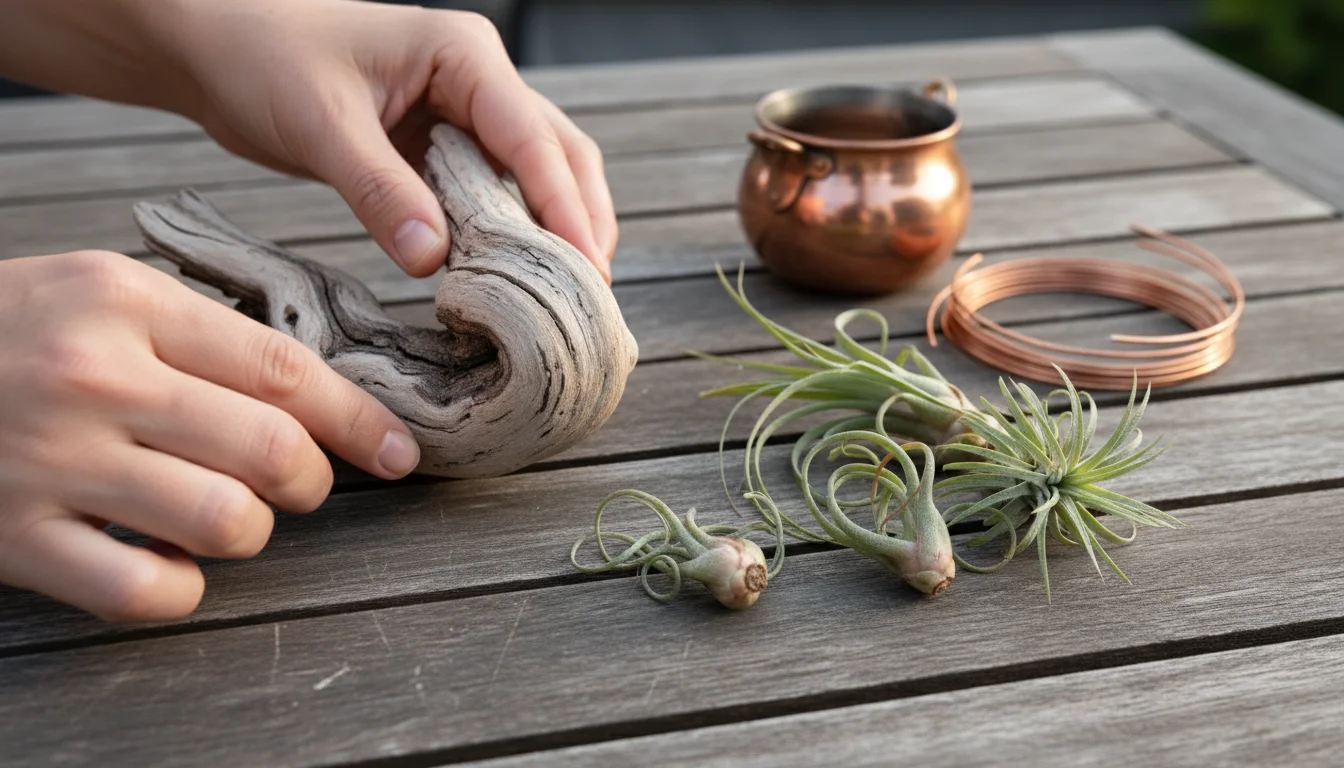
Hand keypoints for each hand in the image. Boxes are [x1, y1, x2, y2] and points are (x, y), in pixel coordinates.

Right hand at [0, 252, 419, 620]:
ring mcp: (50, 462)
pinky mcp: (15, 538)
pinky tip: (166, 560)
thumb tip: (321, 398)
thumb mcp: (100, 294)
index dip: (360, 420)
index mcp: (125, 304)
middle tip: (300, 482)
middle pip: (273, 449)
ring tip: (226, 514)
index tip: (400, 450)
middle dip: (312, 480)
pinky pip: (147, 590)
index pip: (283, 370)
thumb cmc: (9, 333)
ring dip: (250, 531)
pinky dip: (182, 588)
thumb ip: (202, 336)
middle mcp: (94, 378)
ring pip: (227, 523)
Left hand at [168, 0, 615, 281]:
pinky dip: (512, 232)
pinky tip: (515, 276)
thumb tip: (433, 259)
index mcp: (463, 55)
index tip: (584, 269)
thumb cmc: (260, 58)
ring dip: (557, 229)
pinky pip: (494, 191)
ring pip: (538, 173)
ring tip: (570, 295)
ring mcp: (465, 111)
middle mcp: (478, 79)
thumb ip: (378, 190)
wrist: (213, 46)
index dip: (562, 208)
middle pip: (560, 155)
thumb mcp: (319, 124)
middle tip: (593, 295)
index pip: (532, 139)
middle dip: (582, 222)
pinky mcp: (442, 144)